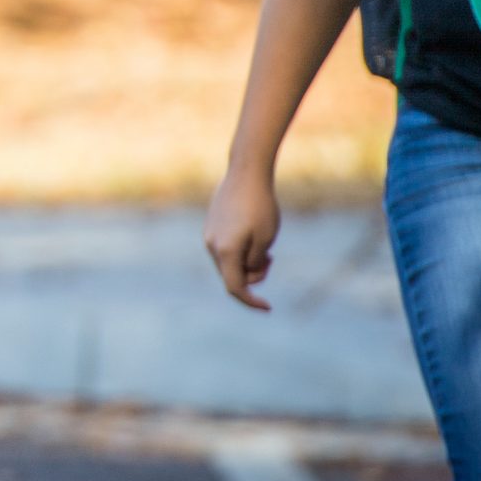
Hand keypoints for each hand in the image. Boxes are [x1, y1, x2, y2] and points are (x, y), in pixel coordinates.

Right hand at [204, 168, 282, 311]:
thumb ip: (256, 263)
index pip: (235, 288)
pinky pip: (225, 248)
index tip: (268, 307)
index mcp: (225, 251)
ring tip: (265, 244)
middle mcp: (211, 245)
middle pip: (232, 275)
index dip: (251, 301)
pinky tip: (252, 233)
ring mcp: (209, 235)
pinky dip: (240, 251)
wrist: (246, 173)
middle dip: (253, 274)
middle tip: (271, 257)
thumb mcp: (266, 239)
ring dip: (248, 261)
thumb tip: (247, 272)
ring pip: (229, 262)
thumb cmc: (260, 206)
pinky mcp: (211, 225)